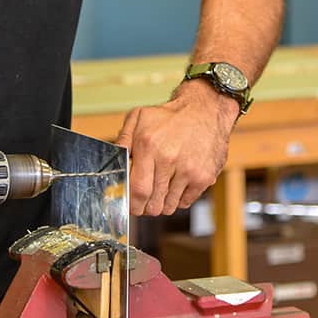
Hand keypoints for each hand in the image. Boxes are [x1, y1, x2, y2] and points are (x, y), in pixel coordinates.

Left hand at [112, 80, 237, 216]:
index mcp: (149, 145)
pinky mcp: (204, 177)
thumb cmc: (169, 117)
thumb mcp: (140, 117)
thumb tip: (112, 160)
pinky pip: (185, 203)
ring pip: (168, 207)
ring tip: (160, 189)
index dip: (131, 204)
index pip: (137, 190)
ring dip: (161, 204)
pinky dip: (178, 199)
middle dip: (144, 208)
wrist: (205, 110)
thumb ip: (123, 139)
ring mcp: (189, 170)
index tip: (129, 204)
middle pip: (152, 204)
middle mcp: (169, 159)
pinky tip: (176, 184)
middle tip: (143, 201)